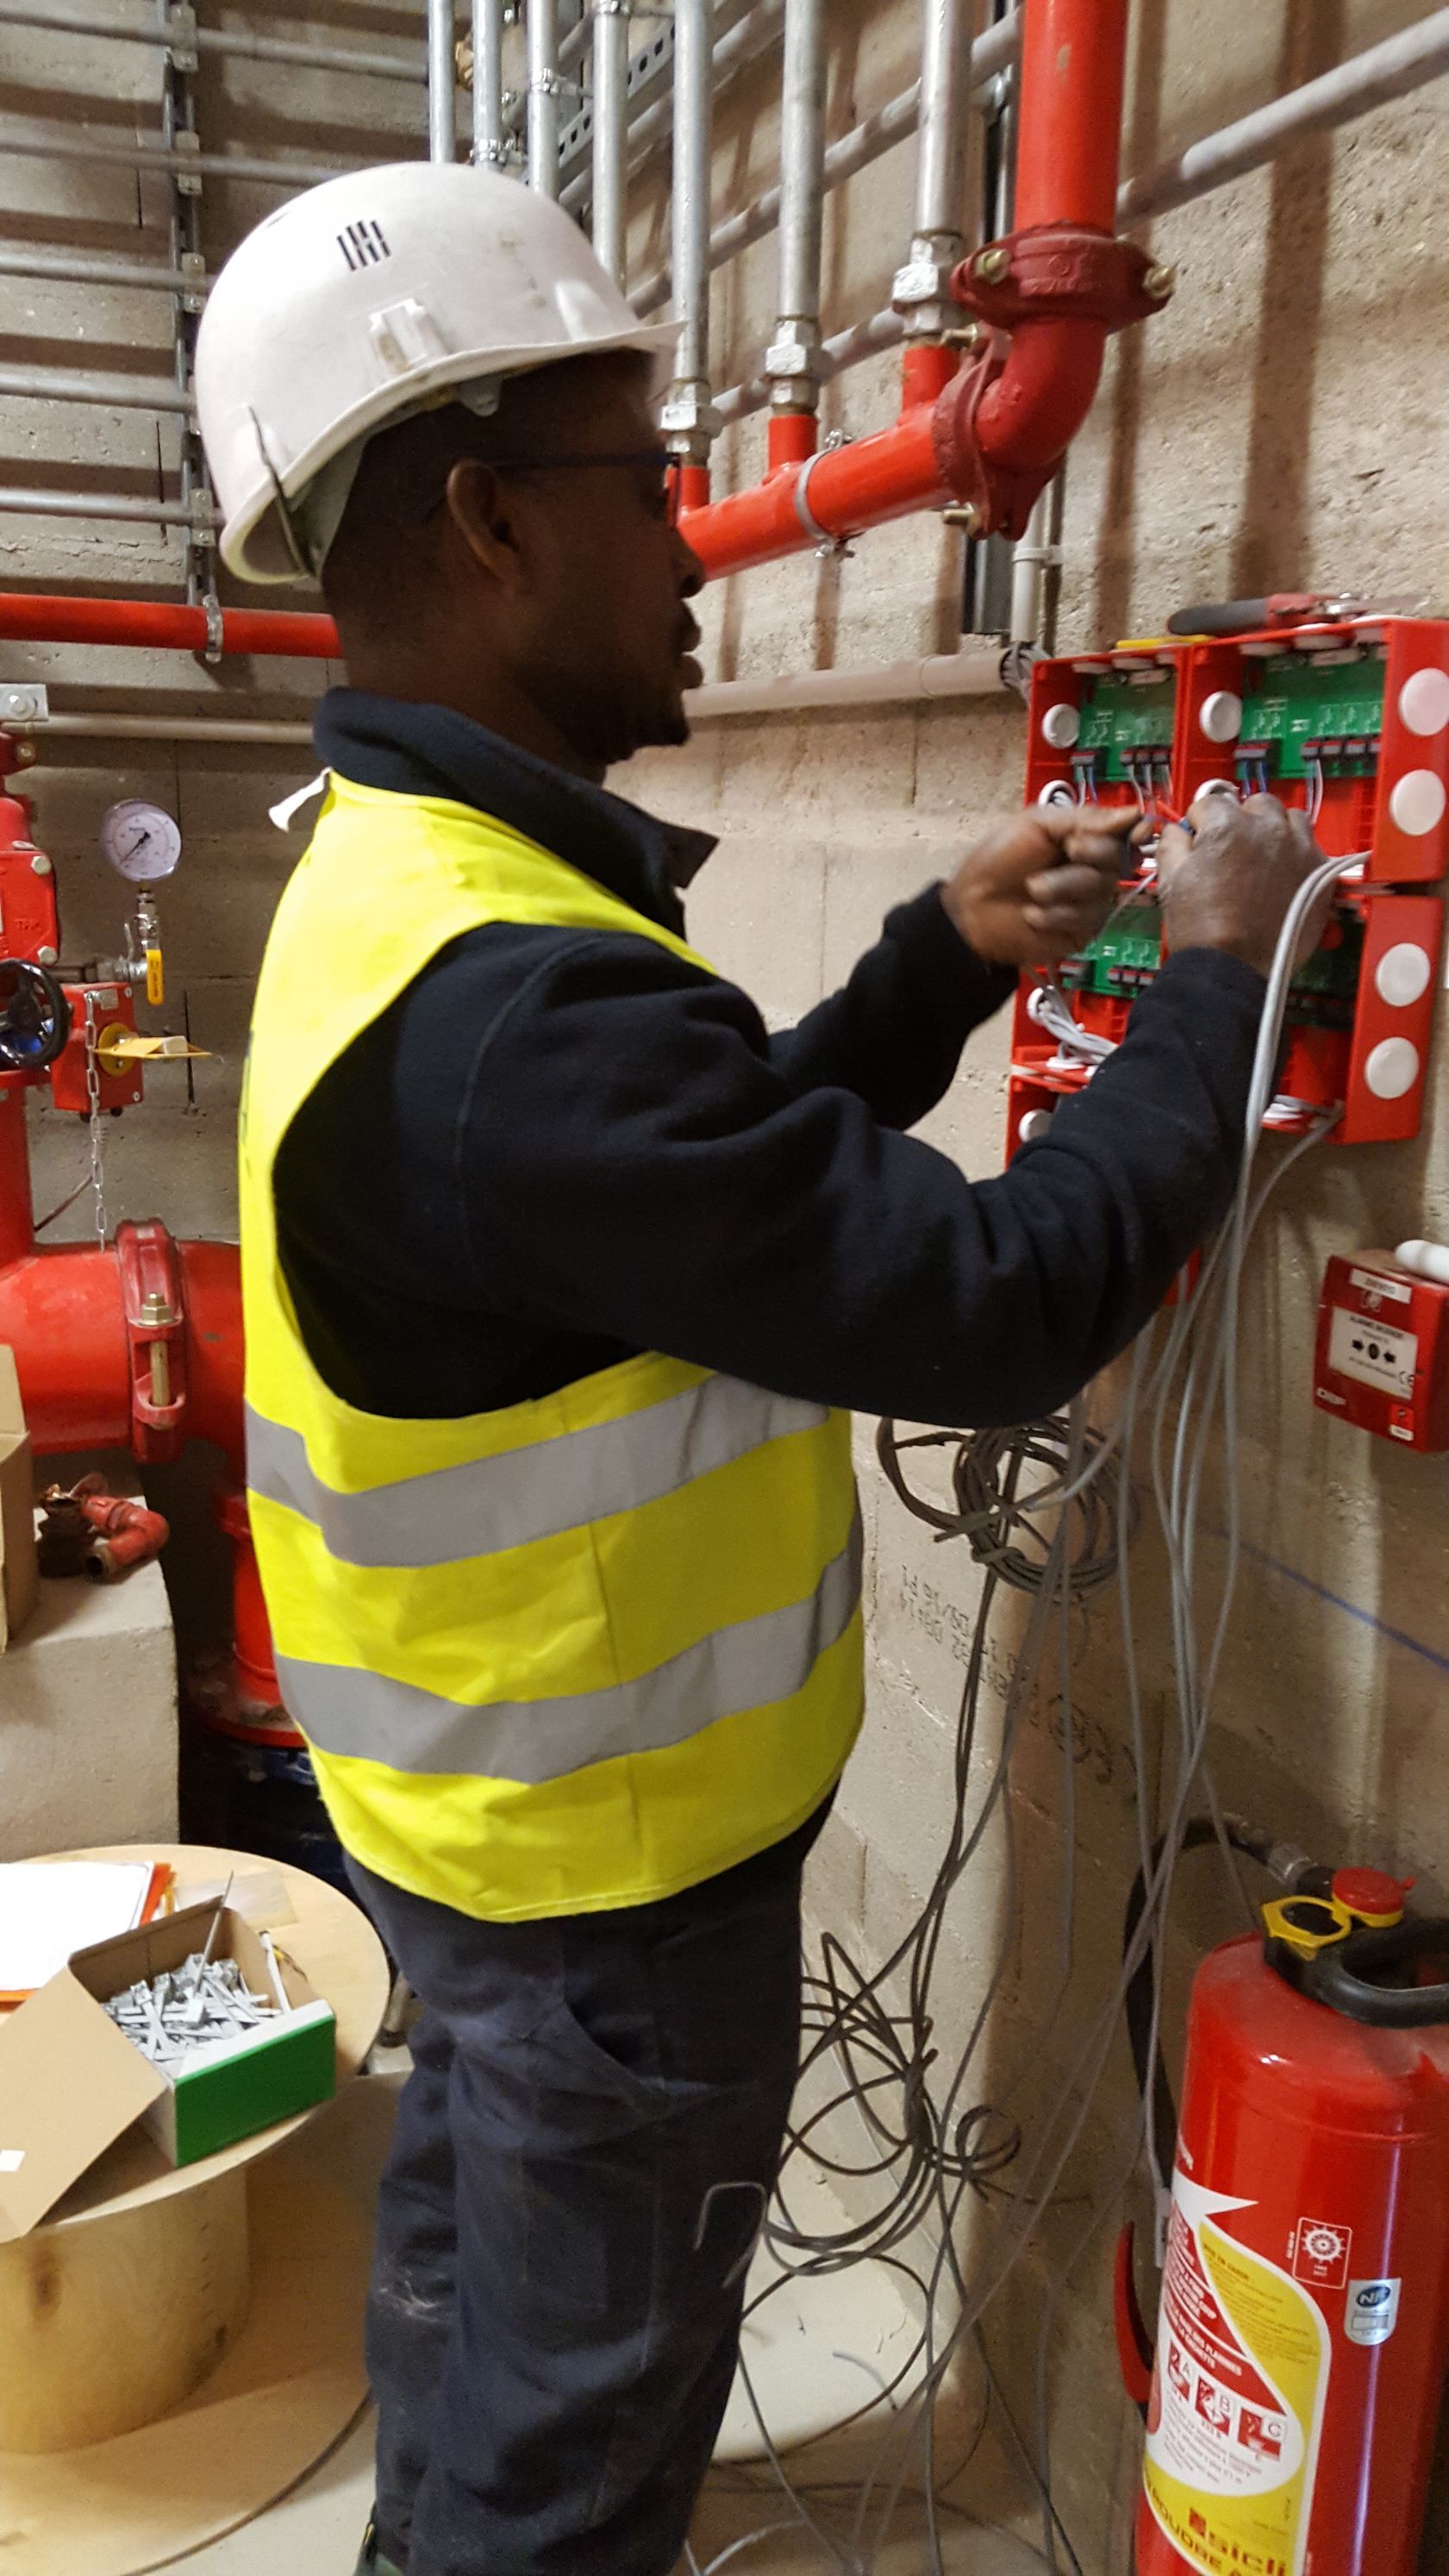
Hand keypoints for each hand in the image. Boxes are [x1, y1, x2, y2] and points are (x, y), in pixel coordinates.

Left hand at [942, 804, 1143, 967]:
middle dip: (1092, 854)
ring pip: (1101, 891)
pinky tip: (1032, 916)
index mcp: (1085, 838)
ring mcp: (1090, 902)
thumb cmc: (998, 861)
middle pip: (1118, 859)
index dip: (1136, 832)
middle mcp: (1093, 869)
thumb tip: (1132, 814)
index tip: (1136, 833)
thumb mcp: (1036, 824)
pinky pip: (1086, 919)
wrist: (971, 908)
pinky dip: (1055, 915)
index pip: (1125, 832)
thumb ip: (1083, 818)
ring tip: (1032, 890)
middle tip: (1068, 850)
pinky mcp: (1081, 931)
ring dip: (1062, 887)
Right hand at [1157, 793, 1331, 977]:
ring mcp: (1298, 846)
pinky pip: (1311, 844)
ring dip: (1274, 829)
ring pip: (1289, 818)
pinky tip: (1284, 874)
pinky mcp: (1319, 868)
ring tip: (1264, 857)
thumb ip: (1172, 842)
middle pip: (1255, 803)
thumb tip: (1179, 828)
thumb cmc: (1199, 926)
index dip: (1201, 824)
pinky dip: (1297, 852)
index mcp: (1227, 824)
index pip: (1210, 803)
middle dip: (1242, 820)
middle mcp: (1267, 826)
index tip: (1200, 843)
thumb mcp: (1170, 880)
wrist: (1234, 968)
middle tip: (1233, 850)